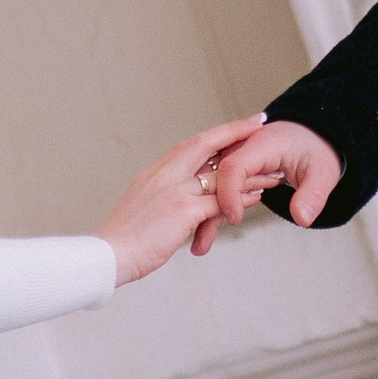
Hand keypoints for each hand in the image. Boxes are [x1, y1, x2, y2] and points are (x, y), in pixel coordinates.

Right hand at [96, 116, 265, 284]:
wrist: (106, 257)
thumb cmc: (121, 242)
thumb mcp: (142, 212)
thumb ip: (160, 202)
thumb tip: (172, 206)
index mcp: (153, 174)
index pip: (187, 145)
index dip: (213, 135)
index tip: (232, 127)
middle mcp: (163, 175)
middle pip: (204, 143)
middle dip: (234, 131)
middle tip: (258, 121)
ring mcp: (173, 191)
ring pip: (219, 174)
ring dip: (248, 171)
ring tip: (271, 169)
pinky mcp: (182, 211)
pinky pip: (220, 200)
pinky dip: (240, 197)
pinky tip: (257, 197)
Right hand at [206, 117, 342, 229]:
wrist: (308, 135)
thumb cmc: (314, 148)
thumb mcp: (322, 171)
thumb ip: (312, 195)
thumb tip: (301, 219)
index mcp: (260, 144)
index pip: (234, 167)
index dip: (230, 193)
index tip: (234, 219)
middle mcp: (240, 148)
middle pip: (215, 179)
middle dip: (206, 211)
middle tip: (202, 242)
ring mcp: (233, 158)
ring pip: (211, 187)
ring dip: (203, 215)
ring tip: (199, 247)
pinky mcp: (232, 169)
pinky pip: (217, 190)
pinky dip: (212, 211)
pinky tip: (205, 234)